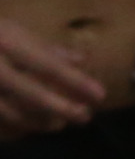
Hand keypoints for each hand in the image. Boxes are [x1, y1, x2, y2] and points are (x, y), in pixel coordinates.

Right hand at [0, 19, 105, 136]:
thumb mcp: (11, 29)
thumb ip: (44, 46)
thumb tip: (80, 60)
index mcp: (6, 42)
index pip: (47, 66)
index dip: (75, 82)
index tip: (100, 95)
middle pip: (31, 93)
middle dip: (61, 108)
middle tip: (85, 117)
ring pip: (10, 111)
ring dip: (37, 120)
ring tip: (57, 125)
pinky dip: (11, 124)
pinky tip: (25, 128)